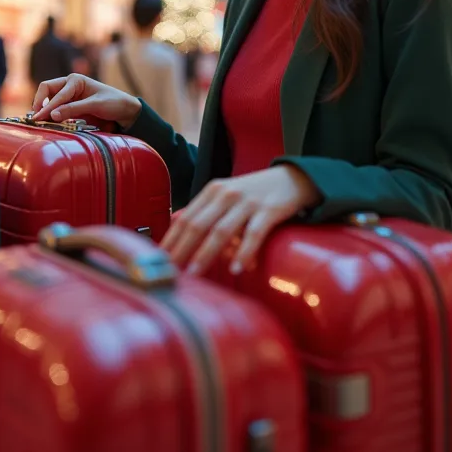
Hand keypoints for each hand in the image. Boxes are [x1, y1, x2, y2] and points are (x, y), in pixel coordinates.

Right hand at [31, 73, 141, 128]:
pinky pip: (55, 109)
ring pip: (48, 100)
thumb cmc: (113, 102)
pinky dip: (50, 115)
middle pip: (46, 91)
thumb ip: (74, 109)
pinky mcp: (69, 107)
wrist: (124, 110)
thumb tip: (53, 115)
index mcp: (75, 80)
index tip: (39, 118)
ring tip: (40, 122)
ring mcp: (68, 96)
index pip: (55, 93)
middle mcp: (68, 85)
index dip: (47, 107)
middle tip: (36, 118)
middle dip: (40, 103)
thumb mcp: (95, 105)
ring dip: (44, 110)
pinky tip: (47, 123)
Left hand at [161, 165, 321, 275]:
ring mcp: (248, 201)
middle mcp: (226, 194)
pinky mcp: (269, 210)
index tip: (159, 260)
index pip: (185, 218)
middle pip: (198, 225)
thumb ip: (207, 214)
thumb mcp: (227, 197)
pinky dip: (243, 252)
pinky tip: (236, 268)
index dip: (171, 240)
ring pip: (221, 230)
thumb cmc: (255, 194)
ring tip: (195, 273)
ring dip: (206, 253)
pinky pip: (253, 234)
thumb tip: (180, 238)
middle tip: (171, 270)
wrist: (292, 179)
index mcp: (212, 191)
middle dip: (182, 249)